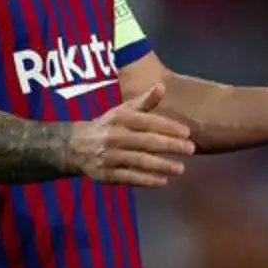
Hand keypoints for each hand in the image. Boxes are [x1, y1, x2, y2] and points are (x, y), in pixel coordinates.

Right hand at [71, 84, 195, 187]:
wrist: (76, 146)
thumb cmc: (108, 126)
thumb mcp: (122, 111)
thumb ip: (144, 102)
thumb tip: (161, 86)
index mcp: (119, 118)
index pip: (146, 121)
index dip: (167, 126)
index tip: (186, 132)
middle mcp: (113, 136)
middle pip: (145, 141)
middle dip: (169, 145)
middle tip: (191, 149)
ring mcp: (109, 156)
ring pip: (138, 161)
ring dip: (161, 165)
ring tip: (181, 168)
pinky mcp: (106, 174)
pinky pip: (129, 177)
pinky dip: (146, 180)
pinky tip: (163, 181)